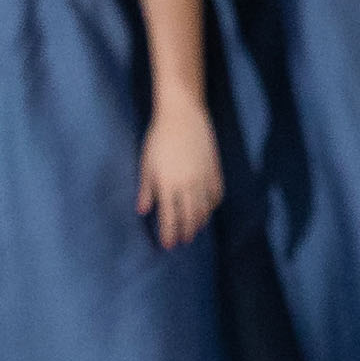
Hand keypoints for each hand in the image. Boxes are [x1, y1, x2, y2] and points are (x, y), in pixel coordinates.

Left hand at [137, 98, 223, 246]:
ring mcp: (203, 178)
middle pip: (189, 218)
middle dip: (186, 232)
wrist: (183, 115)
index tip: (168, 245)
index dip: (169, 234)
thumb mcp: (147, 164)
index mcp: (167, 185)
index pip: (169, 218)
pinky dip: (213, 205)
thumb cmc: (159, 137)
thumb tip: (143, 210)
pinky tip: (208, 209)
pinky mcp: (214, 169)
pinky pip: (216, 194)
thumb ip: (147, 189)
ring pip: (204, 209)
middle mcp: (187, 186)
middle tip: (183, 241)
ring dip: (200, 222)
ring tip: (195, 228)